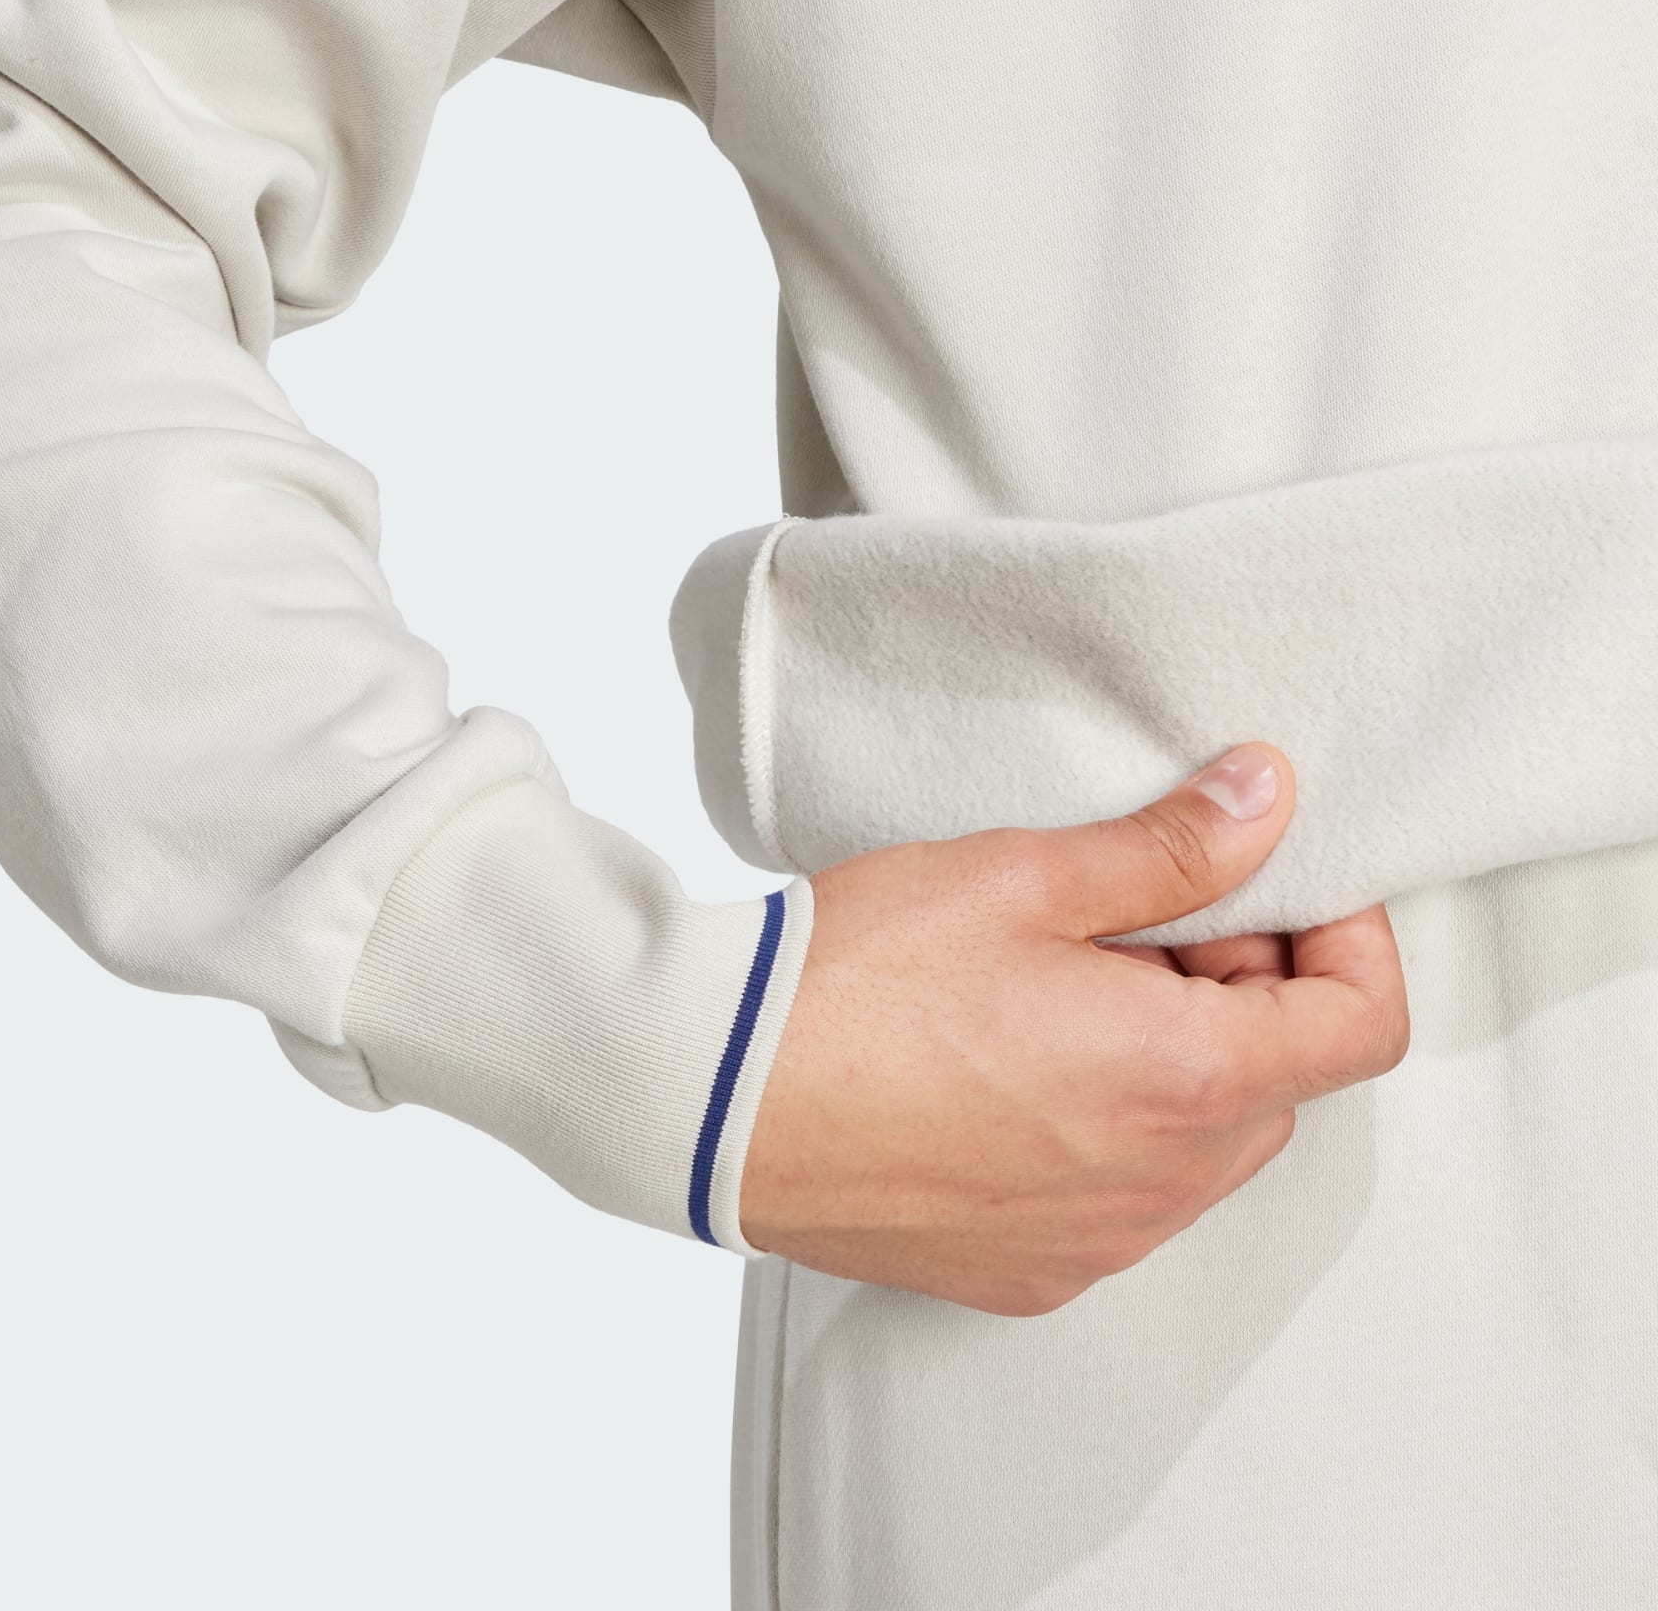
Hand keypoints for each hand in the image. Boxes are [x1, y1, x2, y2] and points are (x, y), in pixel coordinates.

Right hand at [739, 744, 1407, 1314]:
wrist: (713, 1096)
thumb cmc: (857, 981)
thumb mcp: (1021, 877)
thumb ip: (1169, 848)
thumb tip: (1268, 799)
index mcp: (1185, 1080)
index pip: (1359, 1026)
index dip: (1349, 940)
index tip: (1286, 885)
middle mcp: (1160, 1185)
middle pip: (1276, 1082)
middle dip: (1241, 990)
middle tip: (1137, 918)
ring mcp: (1094, 1243)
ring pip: (1197, 1146)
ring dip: (1172, 1063)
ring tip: (1058, 987)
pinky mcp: (1025, 1272)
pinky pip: (1117, 1198)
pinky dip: (1105, 1130)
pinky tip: (1006, 1066)